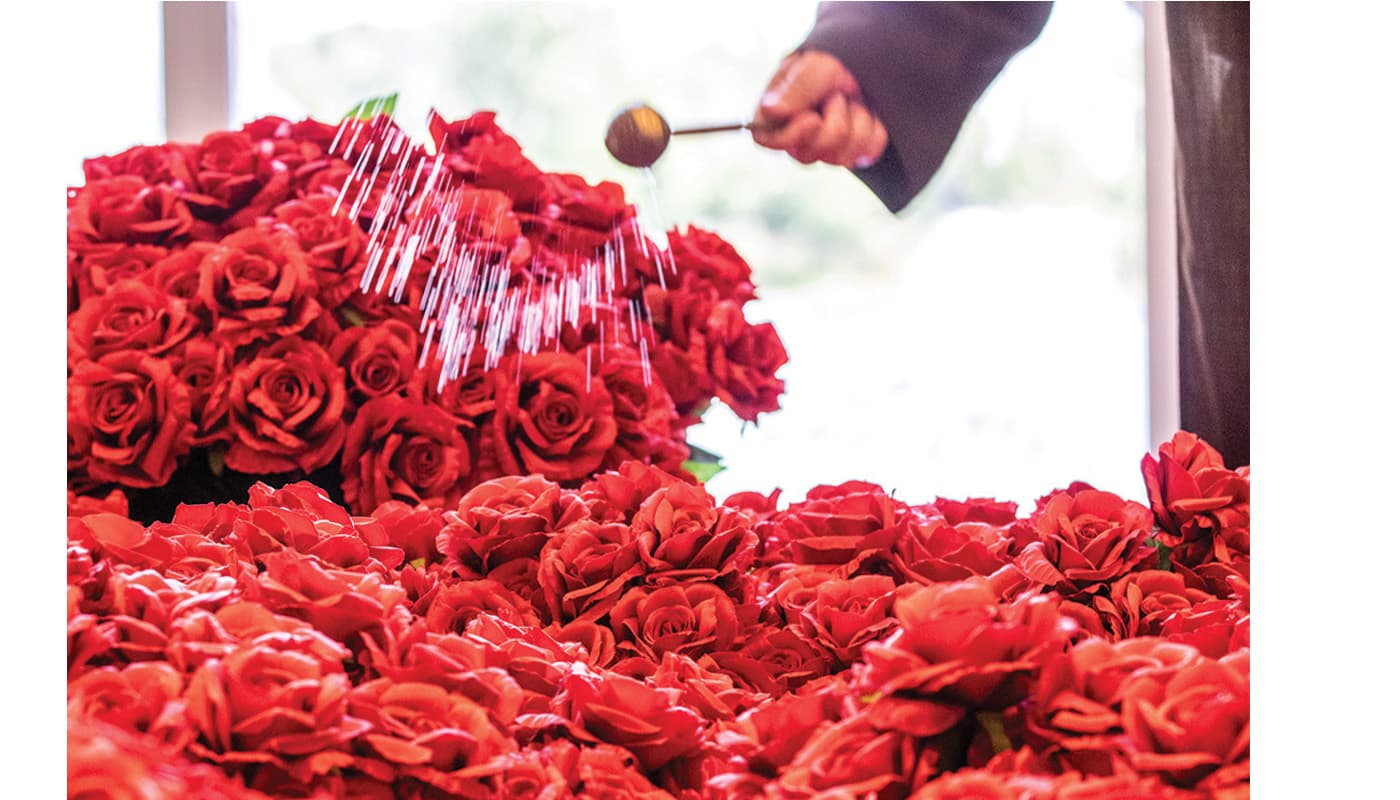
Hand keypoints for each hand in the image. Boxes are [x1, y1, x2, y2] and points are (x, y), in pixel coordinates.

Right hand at [752, 50, 888, 168]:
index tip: (812, 118)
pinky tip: (868, 112)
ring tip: (853, 100)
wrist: (867, 58)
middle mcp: (797, 137)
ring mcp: (825, 150)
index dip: (790, 135)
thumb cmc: (832, 61)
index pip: (766, 139)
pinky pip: (867, 152)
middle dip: (832, 120)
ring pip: (840, 157)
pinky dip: (874, 128)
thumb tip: (769, 111)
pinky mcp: (853, 153)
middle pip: (807, 154)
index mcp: (776, 113)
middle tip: (837, 95)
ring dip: (855, 121)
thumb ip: (795, 88)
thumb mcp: (815, 64)